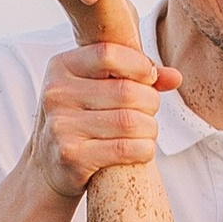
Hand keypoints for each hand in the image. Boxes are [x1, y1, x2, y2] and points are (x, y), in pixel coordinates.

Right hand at [29, 43, 181, 202]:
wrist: (47, 168)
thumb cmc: (80, 121)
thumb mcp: (94, 89)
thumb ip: (133, 76)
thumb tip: (175, 77)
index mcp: (60, 67)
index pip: (108, 53)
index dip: (139, 65)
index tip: (149, 79)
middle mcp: (56, 94)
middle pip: (126, 91)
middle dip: (150, 102)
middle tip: (149, 112)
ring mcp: (61, 126)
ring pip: (130, 122)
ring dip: (150, 129)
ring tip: (146, 131)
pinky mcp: (71, 156)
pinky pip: (125, 149)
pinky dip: (144, 150)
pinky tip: (142, 149)